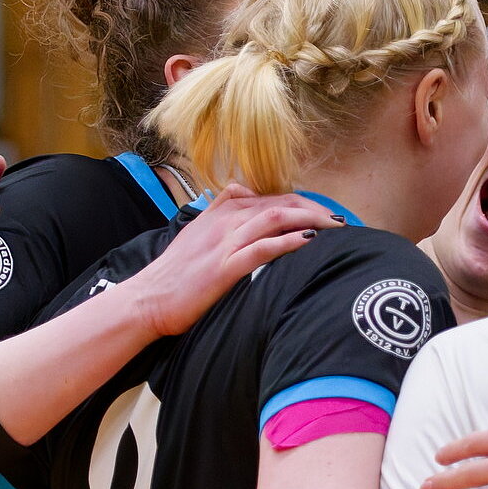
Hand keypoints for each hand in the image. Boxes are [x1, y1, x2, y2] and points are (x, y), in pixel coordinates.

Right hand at [126, 185, 340, 337]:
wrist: (148, 298)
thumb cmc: (174, 273)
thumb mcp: (196, 232)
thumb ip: (218, 209)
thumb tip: (239, 190)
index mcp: (219, 212)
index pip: (268, 196)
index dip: (300, 201)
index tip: (323, 213)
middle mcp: (224, 221)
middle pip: (278, 202)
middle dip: (314, 208)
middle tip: (339, 221)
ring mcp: (224, 242)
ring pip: (274, 217)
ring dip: (310, 219)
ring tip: (335, 228)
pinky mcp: (224, 267)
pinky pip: (262, 248)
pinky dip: (288, 242)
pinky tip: (309, 242)